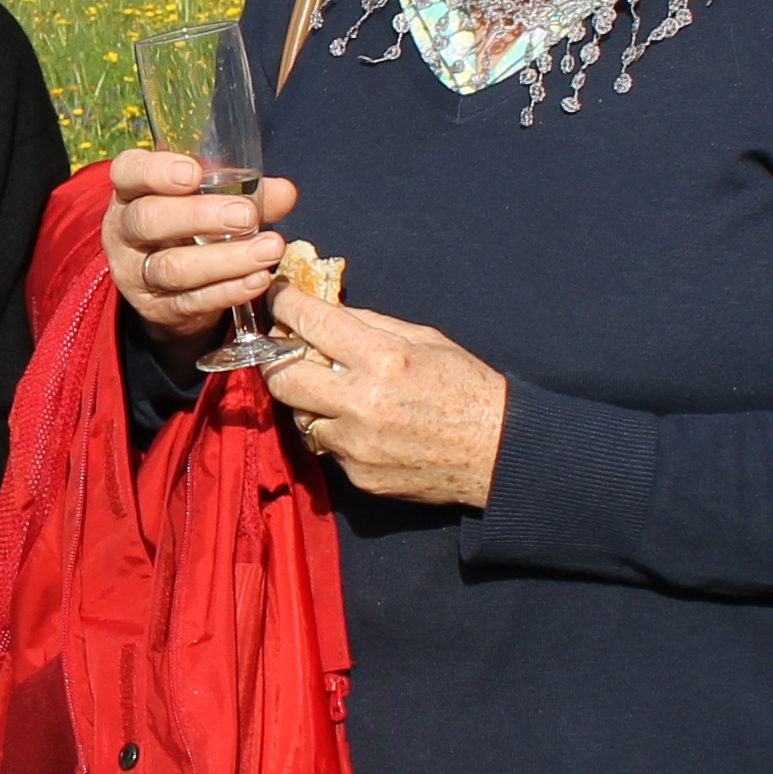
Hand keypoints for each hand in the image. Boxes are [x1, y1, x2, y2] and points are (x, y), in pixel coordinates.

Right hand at [103, 146, 297, 355]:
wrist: (169, 288)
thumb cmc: (189, 227)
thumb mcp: (207, 201)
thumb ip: (244, 193)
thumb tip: (285, 192)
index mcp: (132, 191)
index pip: (128, 172)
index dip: (156, 171)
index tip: (193, 173)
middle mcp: (124, 231)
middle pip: (149, 220)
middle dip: (199, 216)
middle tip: (246, 216)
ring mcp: (136, 274)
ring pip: (173, 268)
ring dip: (226, 259)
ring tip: (268, 250)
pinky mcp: (157, 309)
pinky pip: (192, 302)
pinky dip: (229, 291)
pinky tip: (258, 280)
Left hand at [260, 288, 508, 508]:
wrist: (497, 453)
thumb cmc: (466, 389)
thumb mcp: (425, 340)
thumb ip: (371, 325)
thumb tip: (326, 311)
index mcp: (384, 359)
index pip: (312, 323)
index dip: (285, 306)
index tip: (278, 298)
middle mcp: (363, 402)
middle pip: (283, 378)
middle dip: (275, 360)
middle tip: (284, 350)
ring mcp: (357, 444)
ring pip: (301, 415)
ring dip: (309, 399)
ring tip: (337, 391)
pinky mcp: (359, 475)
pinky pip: (328, 446)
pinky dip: (337, 432)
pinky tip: (364, 426)